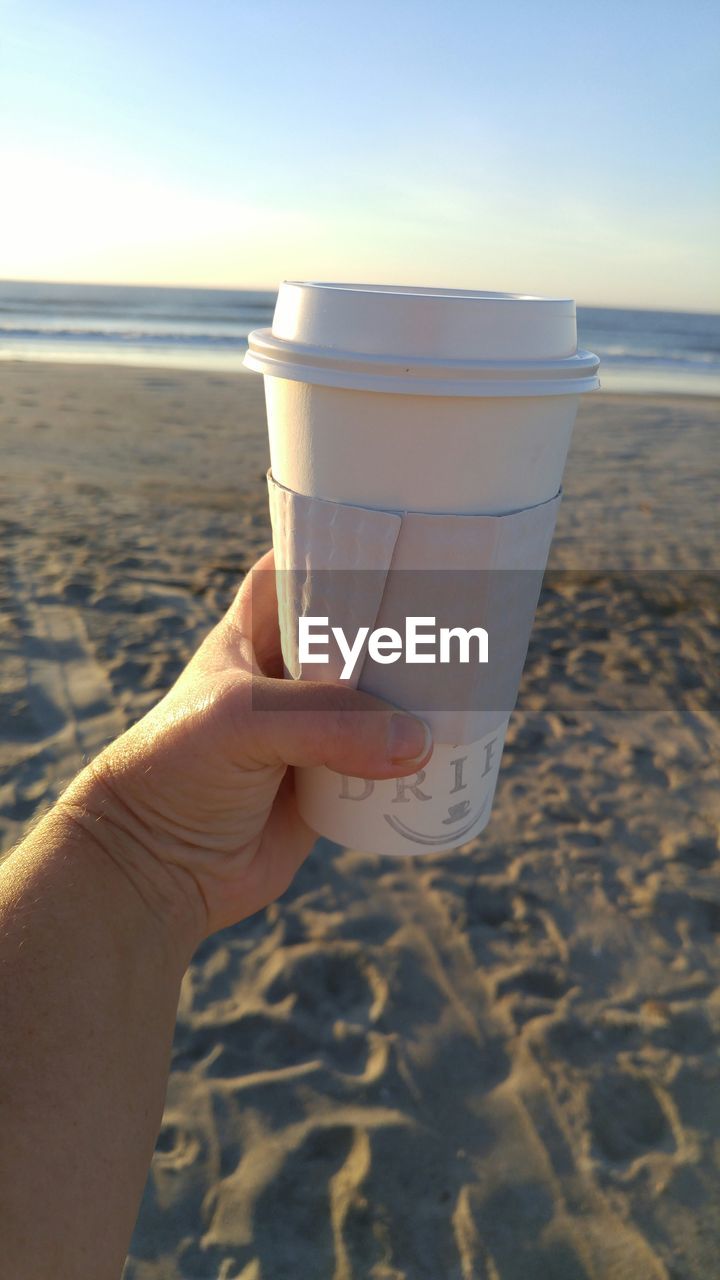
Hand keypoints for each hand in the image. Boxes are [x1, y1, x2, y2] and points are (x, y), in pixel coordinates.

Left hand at [60, 551, 431, 947]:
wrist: (155, 871)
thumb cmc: (177, 771)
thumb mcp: (243, 721)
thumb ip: (329, 722)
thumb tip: (420, 742)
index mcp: (252, 636)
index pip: (296, 570)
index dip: (341, 548)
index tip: (399, 537)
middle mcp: (284, 677)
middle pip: (356, 633)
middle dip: (403, 623)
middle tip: (461, 609)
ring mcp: (310, 732)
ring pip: (379, 698)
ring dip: (419, 692)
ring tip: (474, 673)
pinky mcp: (330, 786)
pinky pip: (386, 763)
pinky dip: (418, 756)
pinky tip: (457, 744)